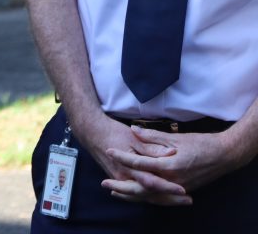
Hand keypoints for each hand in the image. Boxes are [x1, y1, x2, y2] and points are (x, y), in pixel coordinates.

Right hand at [69, 113, 185, 204]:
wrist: (92, 132)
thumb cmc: (112, 132)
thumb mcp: (132, 137)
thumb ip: (151, 147)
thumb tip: (170, 153)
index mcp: (127, 168)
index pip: (151, 182)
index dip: (168, 187)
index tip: (183, 189)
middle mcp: (124, 178)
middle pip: (150, 194)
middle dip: (170, 199)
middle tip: (188, 200)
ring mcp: (122, 181)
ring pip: (145, 196)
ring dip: (163, 199)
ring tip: (181, 200)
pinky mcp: (122, 179)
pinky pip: (139, 193)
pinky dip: (152, 196)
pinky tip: (163, 197)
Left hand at [104, 127, 246, 203]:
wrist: (224, 155)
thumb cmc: (201, 144)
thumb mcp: (176, 137)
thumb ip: (152, 136)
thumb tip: (133, 130)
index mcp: (170, 165)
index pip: (140, 163)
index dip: (123, 157)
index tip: (109, 151)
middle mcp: (172, 180)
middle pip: (142, 187)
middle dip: (122, 187)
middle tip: (104, 183)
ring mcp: (177, 187)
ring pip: (150, 195)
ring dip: (131, 195)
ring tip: (114, 192)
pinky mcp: (180, 189)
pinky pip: (159, 197)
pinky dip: (145, 197)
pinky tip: (135, 194)